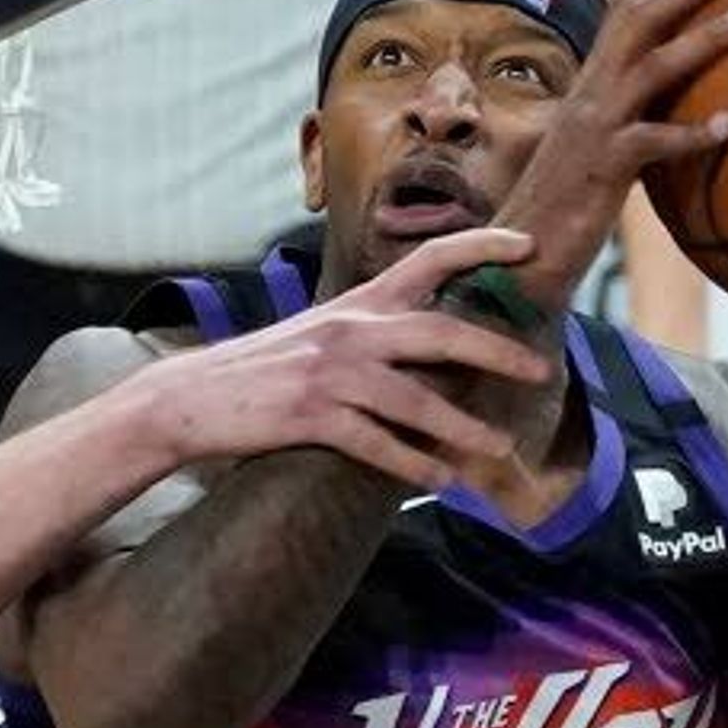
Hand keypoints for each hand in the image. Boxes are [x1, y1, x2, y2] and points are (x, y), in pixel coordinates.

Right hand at [147, 222, 552, 487]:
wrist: (188, 398)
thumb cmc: (259, 371)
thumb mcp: (316, 334)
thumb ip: (368, 333)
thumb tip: (425, 345)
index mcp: (357, 304)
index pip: (429, 260)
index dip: (481, 247)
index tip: (528, 246)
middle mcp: (350, 330)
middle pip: (440, 332)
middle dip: (496, 350)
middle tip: (539, 368)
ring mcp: (332, 374)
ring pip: (416, 401)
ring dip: (462, 428)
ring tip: (497, 448)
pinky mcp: (311, 416)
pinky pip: (377, 444)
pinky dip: (413, 464)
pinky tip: (440, 480)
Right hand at [490, 0, 727, 317]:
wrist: (516, 259)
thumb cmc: (564, 212)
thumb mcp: (597, 153)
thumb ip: (630, 123)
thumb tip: (674, 113)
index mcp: (590, 85)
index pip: (625, 11)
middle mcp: (590, 95)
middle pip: (641, 20)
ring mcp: (595, 129)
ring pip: (654, 67)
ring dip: (707, 37)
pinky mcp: (602, 170)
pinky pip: (653, 144)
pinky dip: (692, 133)